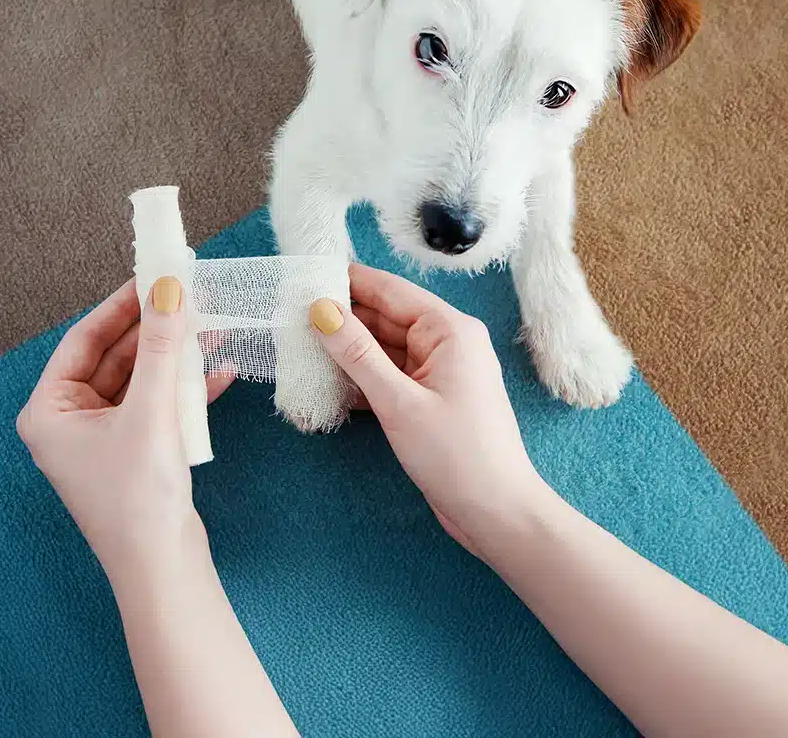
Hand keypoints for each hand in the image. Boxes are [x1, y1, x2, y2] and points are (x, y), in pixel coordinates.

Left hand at [17, 277, 232, 572]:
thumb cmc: (139, 497)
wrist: (162, 567)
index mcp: (50, 410)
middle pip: (116, 356)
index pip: (84, 340)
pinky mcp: (135, 449)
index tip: (154, 276)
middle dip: (156, 330)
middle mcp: (70, 420)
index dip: (121, 306)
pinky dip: (185, 387)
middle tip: (188, 296)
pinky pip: (157, 403)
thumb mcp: (150, 410)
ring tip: (212, 327)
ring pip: (141, 378)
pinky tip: (220, 371)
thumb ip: (161, 346)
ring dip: (175, 356)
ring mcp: (103, 436)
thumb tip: (169, 289)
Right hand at [309, 265, 541, 553]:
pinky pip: (390, 376)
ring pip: (384, 348)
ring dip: (347, 351)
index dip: (347, 281)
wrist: (496, 513)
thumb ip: (357, 354)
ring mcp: (439, 371)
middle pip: (385, 317)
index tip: (305, 274)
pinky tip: (326, 383)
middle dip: (342, 318)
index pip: (390, 290)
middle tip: (291, 314)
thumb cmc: (456, 456)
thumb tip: (321, 310)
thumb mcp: (399, 402)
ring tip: (299, 345)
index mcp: (450, 330)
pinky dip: (361, 379)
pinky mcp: (430, 398)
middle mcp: (447, 342)